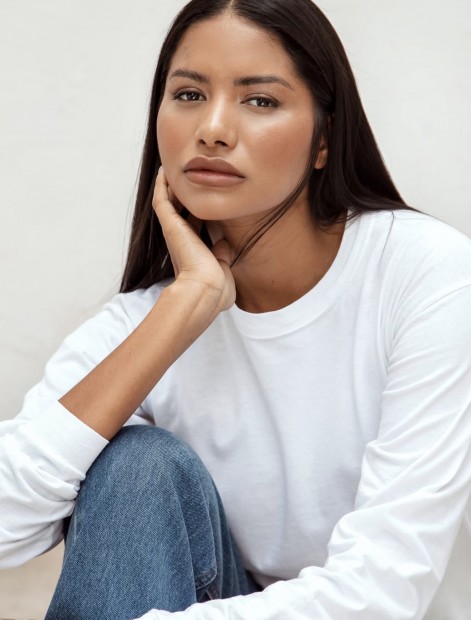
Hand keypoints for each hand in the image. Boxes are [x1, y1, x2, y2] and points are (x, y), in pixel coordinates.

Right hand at [152, 167, 235, 312]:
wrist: (207, 289)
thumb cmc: (217, 287)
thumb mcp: (223, 267)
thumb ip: (222, 253)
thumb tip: (224, 242)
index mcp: (194, 250)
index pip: (196, 226)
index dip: (198, 212)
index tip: (204, 198)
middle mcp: (181, 240)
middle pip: (179, 210)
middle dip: (181, 194)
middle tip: (184, 175)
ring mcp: (174, 232)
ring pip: (167, 202)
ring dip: (168, 186)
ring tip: (170, 167)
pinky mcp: (169, 225)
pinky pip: (161, 200)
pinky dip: (161, 186)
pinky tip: (164, 171)